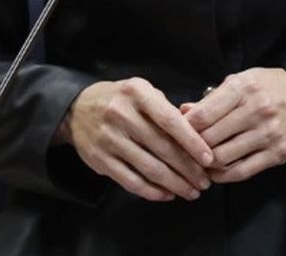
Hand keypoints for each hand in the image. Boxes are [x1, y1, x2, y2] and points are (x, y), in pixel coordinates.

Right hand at [57, 78, 213, 200]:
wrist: (76, 108)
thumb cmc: (120, 100)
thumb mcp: (142, 91)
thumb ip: (166, 109)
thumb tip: (197, 137)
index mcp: (136, 93)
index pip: (170, 120)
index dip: (192, 142)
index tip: (209, 159)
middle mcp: (121, 114)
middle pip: (162, 148)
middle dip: (188, 169)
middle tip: (205, 182)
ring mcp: (108, 138)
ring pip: (149, 168)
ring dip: (175, 184)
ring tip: (191, 192)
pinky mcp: (100, 160)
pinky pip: (131, 181)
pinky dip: (152, 192)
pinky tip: (167, 195)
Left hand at [180, 68, 285, 183]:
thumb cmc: (269, 87)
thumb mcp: (241, 81)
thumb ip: (213, 98)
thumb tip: (185, 112)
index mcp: (243, 89)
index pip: (203, 115)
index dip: (184, 127)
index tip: (176, 132)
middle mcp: (256, 111)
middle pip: (210, 138)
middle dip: (191, 147)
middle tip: (182, 150)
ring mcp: (268, 135)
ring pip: (222, 158)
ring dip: (205, 163)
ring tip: (198, 161)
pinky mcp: (277, 154)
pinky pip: (242, 171)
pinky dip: (223, 175)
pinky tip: (215, 171)